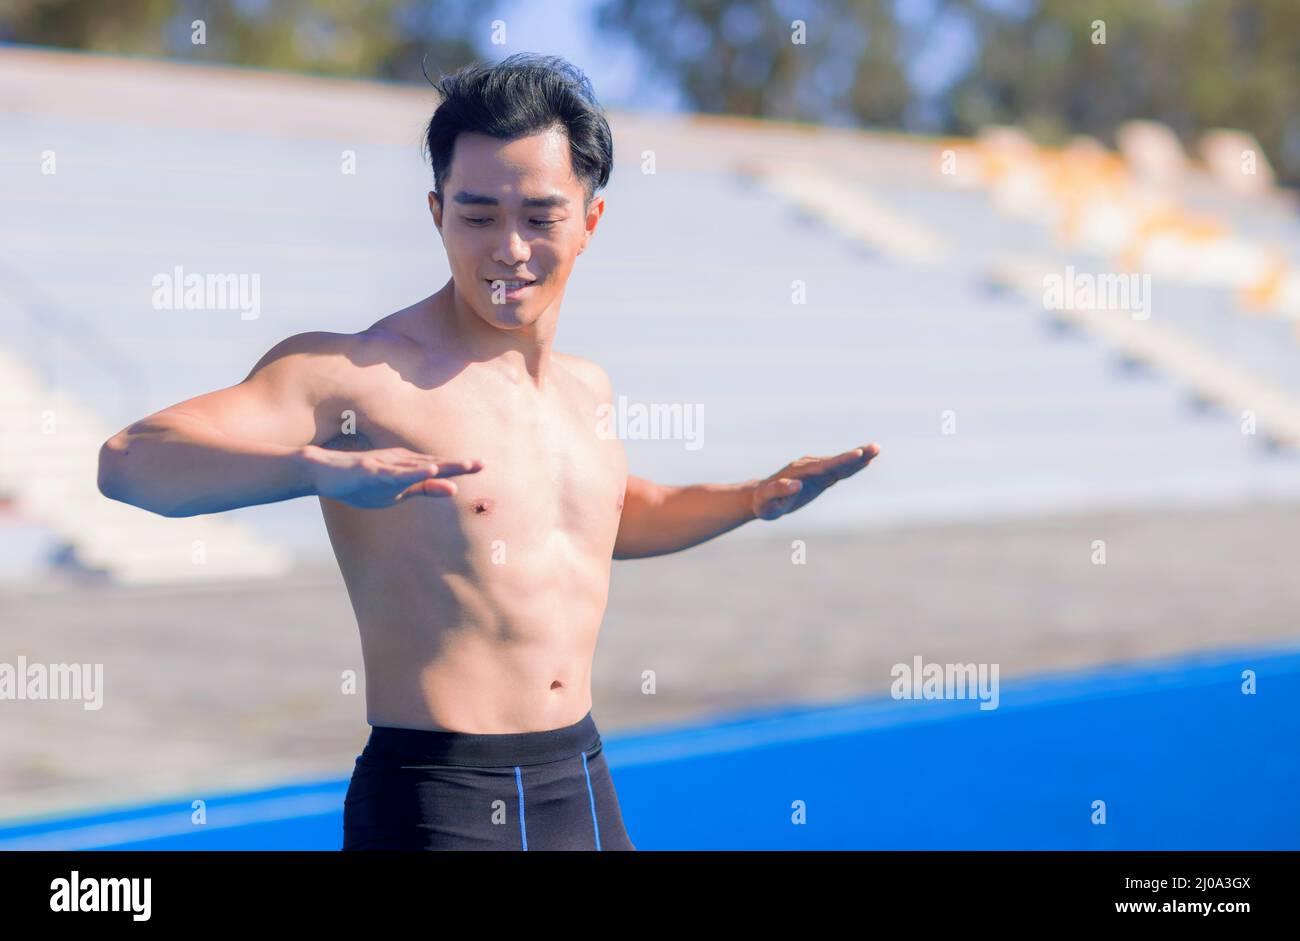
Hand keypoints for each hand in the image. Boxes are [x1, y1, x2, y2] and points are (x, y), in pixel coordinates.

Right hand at [305, 446, 482, 508]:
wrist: (323, 473)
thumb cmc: (360, 483)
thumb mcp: (396, 491)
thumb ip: (424, 488)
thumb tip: (452, 488)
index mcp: (407, 467)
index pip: (437, 468)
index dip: (459, 467)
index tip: (481, 465)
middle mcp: (399, 462)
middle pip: (432, 463)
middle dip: (457, 465)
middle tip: (481, 464)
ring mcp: (384, 465)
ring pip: (416, 466)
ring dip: (439, 466)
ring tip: (462, 466)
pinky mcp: (369, 471)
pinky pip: (393, 473)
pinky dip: (411, 472)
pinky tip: (427, 470)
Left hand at [751, 444, 878, 520]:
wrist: (761, 497)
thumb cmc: (763, 502)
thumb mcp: (767, 500)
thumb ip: (779, 491)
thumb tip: (796, 485)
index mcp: (800, 472)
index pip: (824, 466)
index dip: (841, 461)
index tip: (857, 454)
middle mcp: (810, 467)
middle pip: (836, 461)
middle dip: (855, 456)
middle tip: (875, 448)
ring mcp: (815, 470)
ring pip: (840, 464)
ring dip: (858, 458)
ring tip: (876, 450)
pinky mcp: (820, 477)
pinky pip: (838, 470)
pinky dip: (852, 466)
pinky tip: (865, 461)